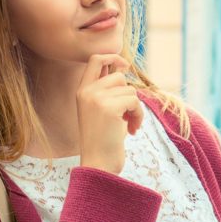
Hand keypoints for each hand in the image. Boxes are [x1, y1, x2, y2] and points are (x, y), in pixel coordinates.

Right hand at [77, 53, 142, 173]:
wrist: (99, 165)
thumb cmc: (104, 140)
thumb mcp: (102, 110)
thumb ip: (108, 91)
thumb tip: (123, 67)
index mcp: (81, 91)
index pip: (95, 59)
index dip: (112, 57)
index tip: (125, 67)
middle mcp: (86, 92)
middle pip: (119, 76)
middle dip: (129, 95)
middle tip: (127, 115)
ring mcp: (96, 99)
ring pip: (130, 90)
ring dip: (135, 109)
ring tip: (128, 125)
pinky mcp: (109, 108)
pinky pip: (135, 101)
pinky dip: (138, 116)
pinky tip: (132, 130)